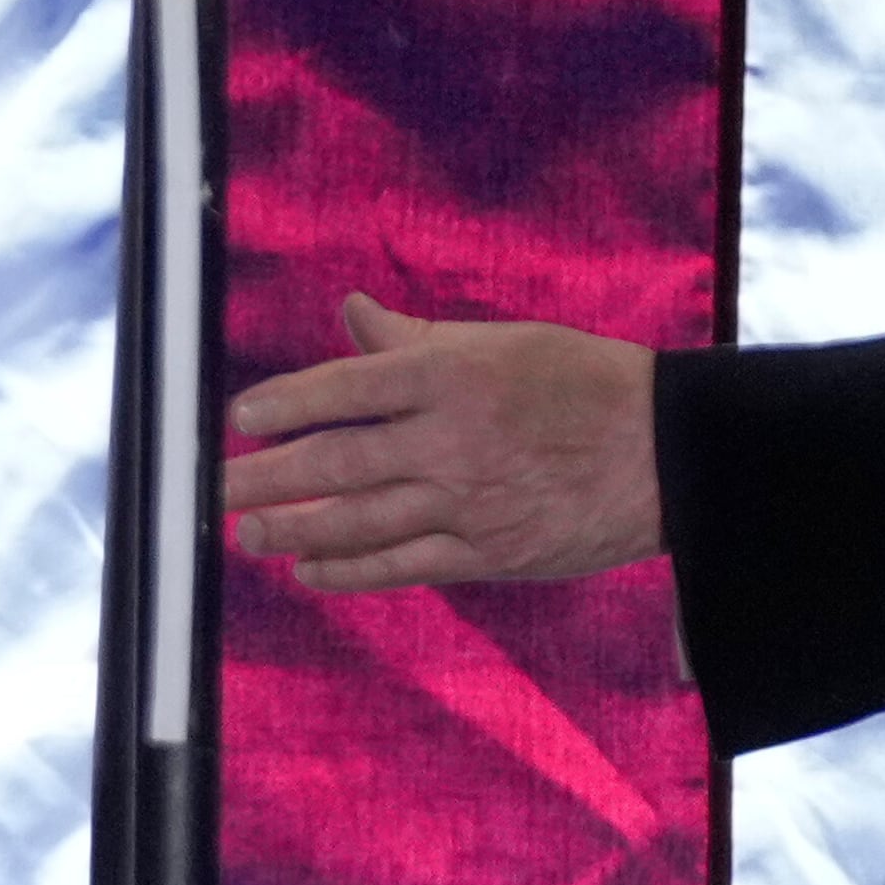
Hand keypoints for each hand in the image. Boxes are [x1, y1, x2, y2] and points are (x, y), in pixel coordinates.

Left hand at [225, 293, 661, 592]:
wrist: (668, 452)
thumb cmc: (586, 382)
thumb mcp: (504, 342)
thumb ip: (418, 340)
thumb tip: (351, 314)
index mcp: (454, 375)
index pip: (344, 389)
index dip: (284, 405)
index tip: (240, 419)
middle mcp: (451, 439)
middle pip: (335, 463)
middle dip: (265, 478)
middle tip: (216, 488)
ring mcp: (468, 503)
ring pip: (357, 522)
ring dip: (291, 530)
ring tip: (247, 532)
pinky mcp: (488, 553)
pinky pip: (400, 566)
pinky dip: (347, 570)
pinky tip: (309, 569)